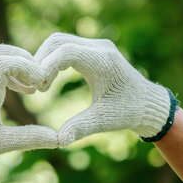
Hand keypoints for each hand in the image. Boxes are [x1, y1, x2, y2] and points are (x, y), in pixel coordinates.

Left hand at [0, 45, 58, 182]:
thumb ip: (30, 139)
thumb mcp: (1, 145)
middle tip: (40, 79)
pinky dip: (12, 72)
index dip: (26, 66)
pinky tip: (24, 90)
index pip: (3, 62)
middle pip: (0, 51)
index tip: (39, 84)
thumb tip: (59, 139)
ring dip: (19, 65)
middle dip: (25, 60)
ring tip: (34, 86)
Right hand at [35, 33, 177, 145]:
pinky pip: (65, 46)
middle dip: (40, 61)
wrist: (148, 103)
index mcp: (103, 62)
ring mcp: (96, 45)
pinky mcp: (93, 49)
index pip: (65, 52)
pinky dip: (52, 59)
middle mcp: (100, 47)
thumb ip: (80, 128)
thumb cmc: (128, 112)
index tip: (39, 90)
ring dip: (44, 59)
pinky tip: (48, 80)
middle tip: (34, 88)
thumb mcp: (104, 121)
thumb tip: (59, 141)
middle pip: (57, 41)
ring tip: (40, 86)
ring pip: (59, 41)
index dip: (46, 67)